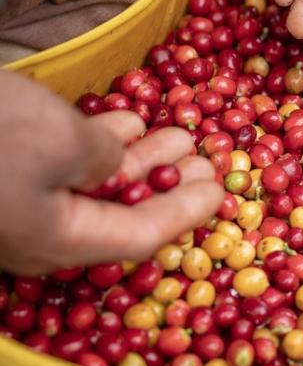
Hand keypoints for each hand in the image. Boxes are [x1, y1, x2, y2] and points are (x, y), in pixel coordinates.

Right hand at [0, 71, 222, 274]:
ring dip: (140, 160)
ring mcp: (18, 206)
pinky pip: (63, 171)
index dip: (185, 212)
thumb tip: (114, 163)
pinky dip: (100, 149)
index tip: (218, 191)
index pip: (141, 234)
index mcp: (61, 240)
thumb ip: (106, 158)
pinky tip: (126, 124)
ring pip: (93, 188)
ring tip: (178, 136)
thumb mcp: (64, 142)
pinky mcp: (2, 176)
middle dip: (168, 185)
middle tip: (204, 162)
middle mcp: (41, 233)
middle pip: (120, 214)